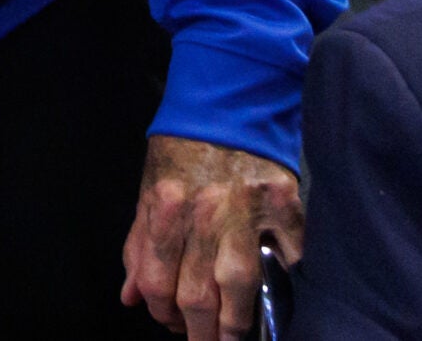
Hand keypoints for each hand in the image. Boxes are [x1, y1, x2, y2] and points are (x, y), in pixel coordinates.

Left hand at [120, 134, 302, 340]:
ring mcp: (249, 211)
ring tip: (230, 339)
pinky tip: (276, 304)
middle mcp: (204, 212)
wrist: (228, 103)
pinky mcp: (286, 207)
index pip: (157, 279)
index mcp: (164, 205)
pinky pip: (290, 260)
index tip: (168, 322)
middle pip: (198, 293)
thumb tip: (132, 298)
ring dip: (235, 325)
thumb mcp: (149, 191)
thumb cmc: (182, 151)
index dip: (160, 311)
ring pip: (241, 287)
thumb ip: (138, 245)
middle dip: (198, 331)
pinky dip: (285, 286)